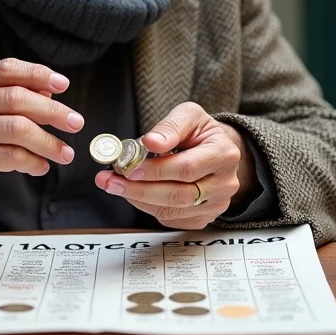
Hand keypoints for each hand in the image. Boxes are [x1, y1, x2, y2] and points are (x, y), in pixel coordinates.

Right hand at [0, 58, 82, 223]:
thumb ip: (7, 98)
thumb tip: (49, 93)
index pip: (7, 69)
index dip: (38, 74)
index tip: (63, 84)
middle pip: (18, 99)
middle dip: (53, 111)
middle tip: (75, 122)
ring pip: (19, 130)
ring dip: (49, 142)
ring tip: (65, 153)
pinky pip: (12, 157)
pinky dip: (33, 162)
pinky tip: (41, 166)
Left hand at [94, 102, 255, 228]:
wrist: (218, 149)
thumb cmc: (202, 132)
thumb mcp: (189, 115)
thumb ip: (170, 126)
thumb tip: (152, 142)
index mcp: (223, 154)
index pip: (187, 168)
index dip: (156, 171)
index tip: (129, 167)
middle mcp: (224, 183)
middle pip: (179, 195)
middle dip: (139, 189)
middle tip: (111, 180)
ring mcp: (216, 204)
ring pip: (172, 211)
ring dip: (138, 199)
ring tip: (115, 185)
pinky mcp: (203, 217)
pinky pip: (171, 219)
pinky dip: (148, 207)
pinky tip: (134, 193)